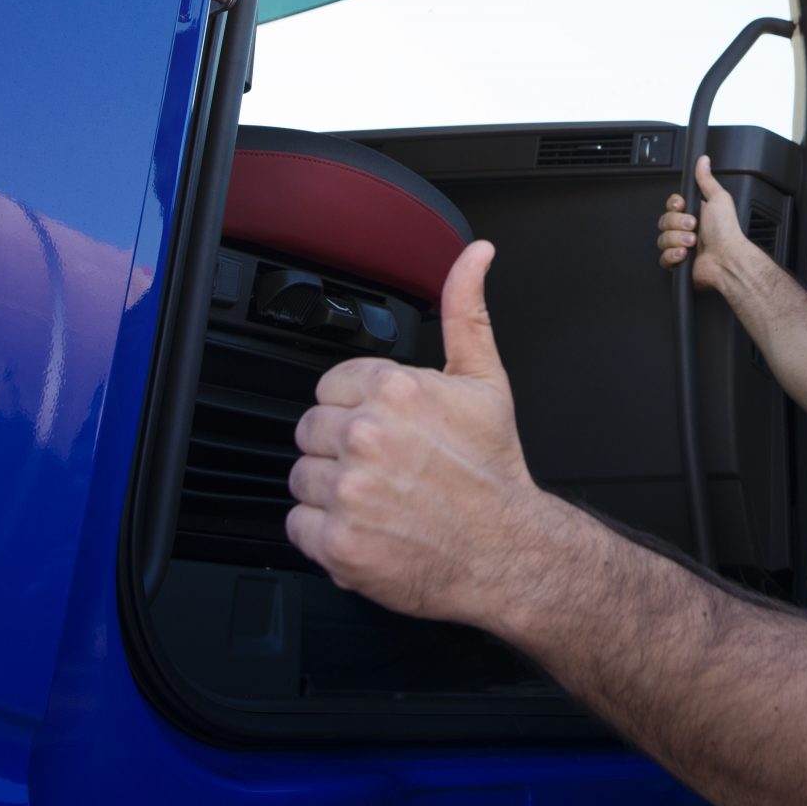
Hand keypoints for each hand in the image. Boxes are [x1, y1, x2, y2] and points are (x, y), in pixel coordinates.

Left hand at [284, 241, 550, 625]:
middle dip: (342, 448)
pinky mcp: (338, 543)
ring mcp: (350, 491)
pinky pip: (298, 526)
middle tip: (388, 468)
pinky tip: (367, 528)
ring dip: (331, 491)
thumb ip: (465, 310)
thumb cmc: (493, 470)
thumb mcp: (485, 378)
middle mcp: (367, 436)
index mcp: (394, 390)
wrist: (508, 551)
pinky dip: (325, 533)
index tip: (388, 431)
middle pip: (311, 431)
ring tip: (380, 499)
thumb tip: (475, 254)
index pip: (330, 388)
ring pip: (301, 478)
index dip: (358, 409)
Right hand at [655, 155, 758, 296]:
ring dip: (678, 240)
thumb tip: (703, 161)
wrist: (727, 259)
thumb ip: (706, 180)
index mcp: (695, 214)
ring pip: (662, 240)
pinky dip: (673, 255)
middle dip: (678, 224)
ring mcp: (681, 247)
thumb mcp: (718, 198)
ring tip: (693, 242)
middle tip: (693, 226)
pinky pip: (663, 258)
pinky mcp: (678, 264)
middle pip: (664, 221)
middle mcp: (686, 230)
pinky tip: (685, 254)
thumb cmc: (726, 232)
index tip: (682, 206)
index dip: (674, 206)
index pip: (671, 206)